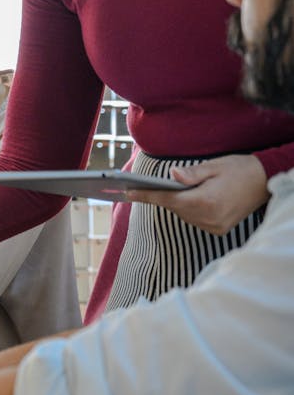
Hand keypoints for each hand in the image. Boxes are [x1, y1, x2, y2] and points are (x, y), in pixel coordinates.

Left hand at [127, 154, 268, 234]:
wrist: (266, 182)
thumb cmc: (240, 169)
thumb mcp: (214, 166)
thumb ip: (191, 174)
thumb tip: (171, 176)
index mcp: (205, 201)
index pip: (168, 199)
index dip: (146, 195)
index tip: (128, 192)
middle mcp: (208, 218)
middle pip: (175, 208)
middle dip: (165, 196)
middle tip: (151, 185)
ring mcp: (214, 226)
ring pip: (184, 215)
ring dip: (179, 203)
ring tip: (179, 190)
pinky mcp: (219, 229)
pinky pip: (195, 220)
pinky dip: (191, 210)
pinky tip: (195, 198)